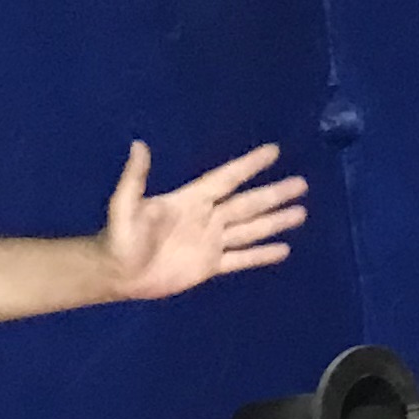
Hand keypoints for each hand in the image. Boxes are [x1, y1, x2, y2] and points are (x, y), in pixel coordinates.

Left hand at [102, 141, 308, 301]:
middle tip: (301, 184)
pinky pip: (242, 258)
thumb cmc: (119, 238)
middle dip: (274, 194)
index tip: (273, 151)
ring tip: (301, 212)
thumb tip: (139, 144)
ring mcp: (211, 242)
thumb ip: (134, 178)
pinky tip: (283, 249)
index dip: (249, 165)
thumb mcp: (123, 206)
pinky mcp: (210, 266)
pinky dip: (262, 255)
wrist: (117, 274)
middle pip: (247, 204)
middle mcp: (207, 218)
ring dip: (275, 221)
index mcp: (191, 201)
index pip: (227, 179)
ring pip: (251, 229)